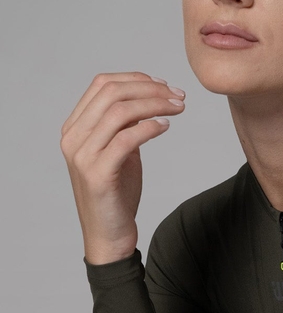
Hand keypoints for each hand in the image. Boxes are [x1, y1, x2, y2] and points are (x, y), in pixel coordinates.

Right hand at [60, 72, 186, 263]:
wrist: (108, 234)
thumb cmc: (116, 192)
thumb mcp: (119, 151)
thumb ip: (124, 125)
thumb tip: (147, 98)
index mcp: (75, 128)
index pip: (102, 85)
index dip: (136, 79)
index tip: (165, 85)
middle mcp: (73, 138)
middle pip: (112, 93)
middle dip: (150, 89)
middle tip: (179, 96)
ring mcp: (83, 156)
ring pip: (120, 112)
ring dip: (155, 104)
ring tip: (179, 108)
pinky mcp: (98, 174)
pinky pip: (126, 139)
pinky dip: (150, 127)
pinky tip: (166, 127)